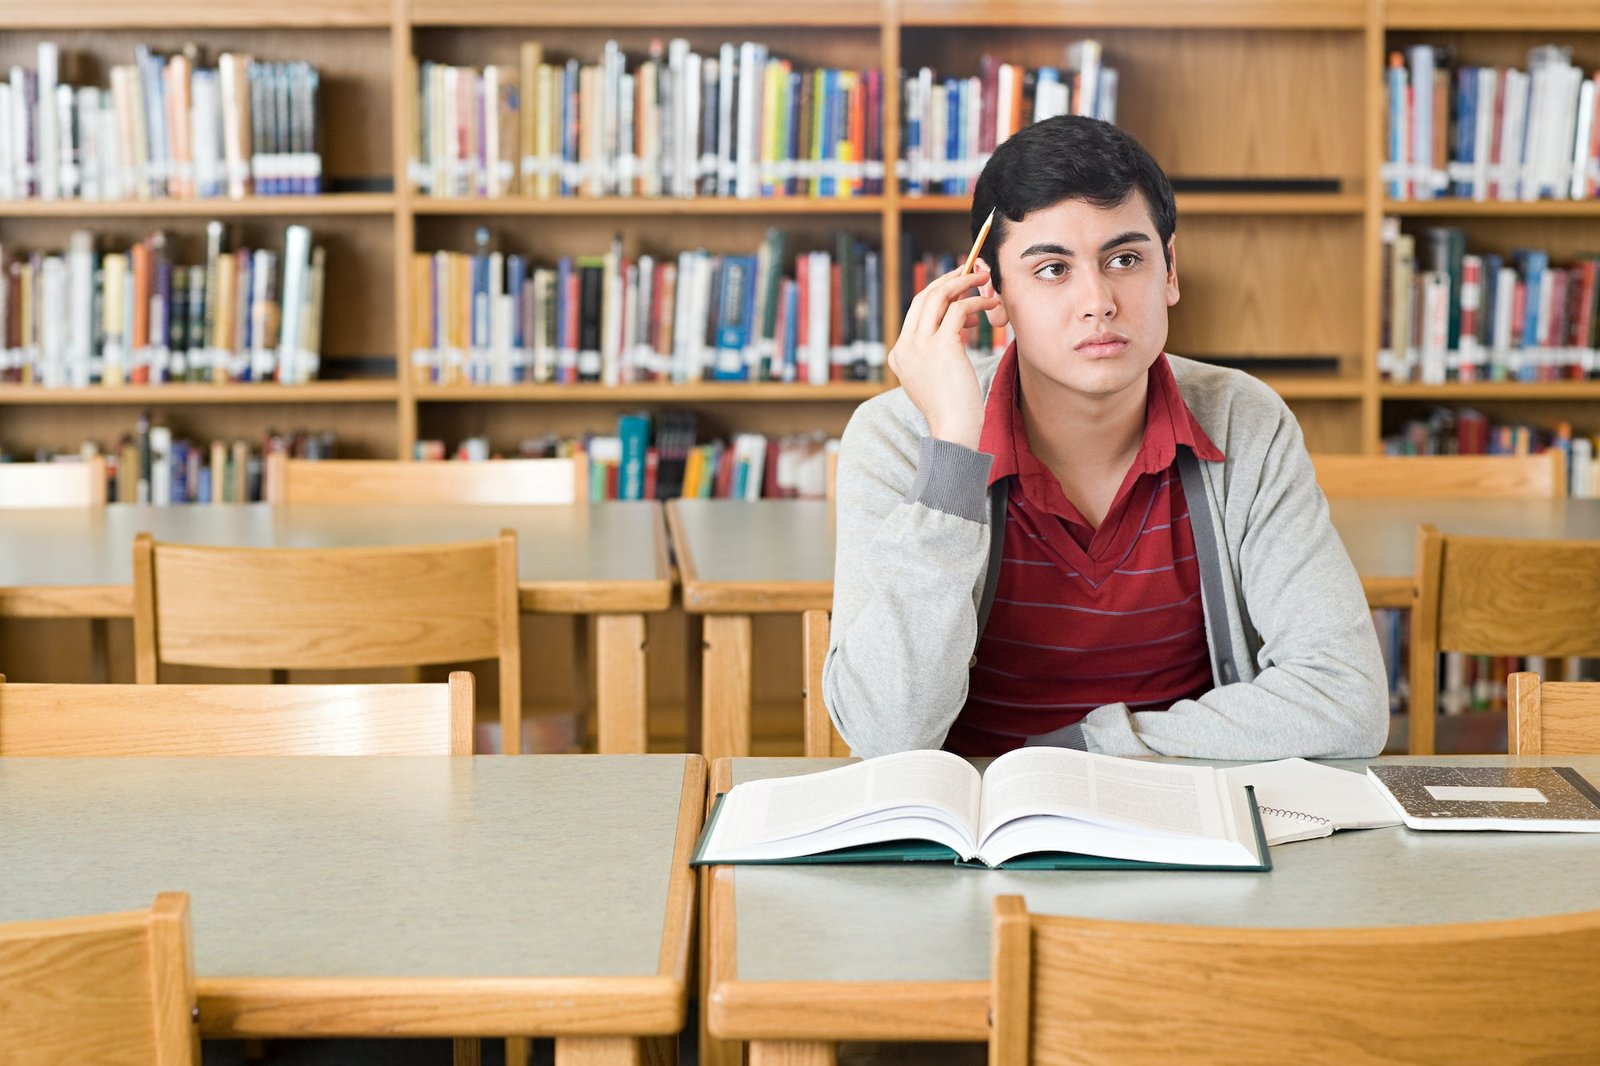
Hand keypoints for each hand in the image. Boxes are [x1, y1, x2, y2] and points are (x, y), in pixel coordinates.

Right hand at [887, 262, 1000, 450]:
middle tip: (970, 271)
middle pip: (924, 297)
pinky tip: (989, 305)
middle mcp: (905, 347)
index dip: (937, 293)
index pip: (915, 311)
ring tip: (984, 280)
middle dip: (949, 280)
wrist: (954, 431)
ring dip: (963, 283)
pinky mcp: (941, 346)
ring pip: (939, 297)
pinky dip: (976, 302)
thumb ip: (938, 351)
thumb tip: (959, 324)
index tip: (957, 286)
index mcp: (899, 355)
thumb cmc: (953, 410)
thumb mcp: (936, 377)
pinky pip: (958, 310)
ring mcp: (920, 345)